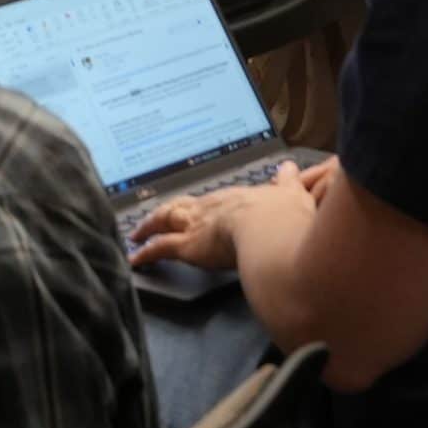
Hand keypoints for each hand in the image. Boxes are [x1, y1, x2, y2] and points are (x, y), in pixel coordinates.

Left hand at [127, 159, 322, 271]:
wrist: (270, 229)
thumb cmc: (282, 217)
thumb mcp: (290, 194)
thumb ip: (288, 182)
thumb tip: (288, 167)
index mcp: (232, 199)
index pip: (209, 201)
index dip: (198, 205)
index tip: (192, 207)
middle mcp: (209, 207)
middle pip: (180, 205)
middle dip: (166, 212)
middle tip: (152, 217)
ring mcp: (196, 225)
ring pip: (164, 221)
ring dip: (148, 226)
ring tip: (137, 233)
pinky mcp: (187, 246)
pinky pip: (160, 248)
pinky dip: (145, 253)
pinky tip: (136, 259)